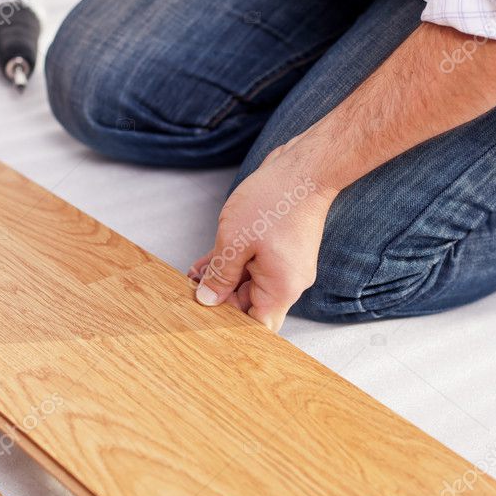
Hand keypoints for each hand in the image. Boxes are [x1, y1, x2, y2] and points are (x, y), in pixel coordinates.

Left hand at [189, 139, 336, 331]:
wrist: (304, 168)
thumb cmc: (274, 200)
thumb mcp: (234, 241)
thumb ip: (221, 275)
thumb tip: (208, 299)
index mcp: (281, 289)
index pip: (258, 327)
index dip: (230, 327)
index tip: (205, 318)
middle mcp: (288, 282)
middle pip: (251, 305)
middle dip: (220, 299)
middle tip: (191, 290)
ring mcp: (286, 266)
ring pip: (249, 284)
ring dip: (223, 279)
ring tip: (194, 274)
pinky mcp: (281, 251)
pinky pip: (254, 266)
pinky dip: (233, 265)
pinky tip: (207, 262)